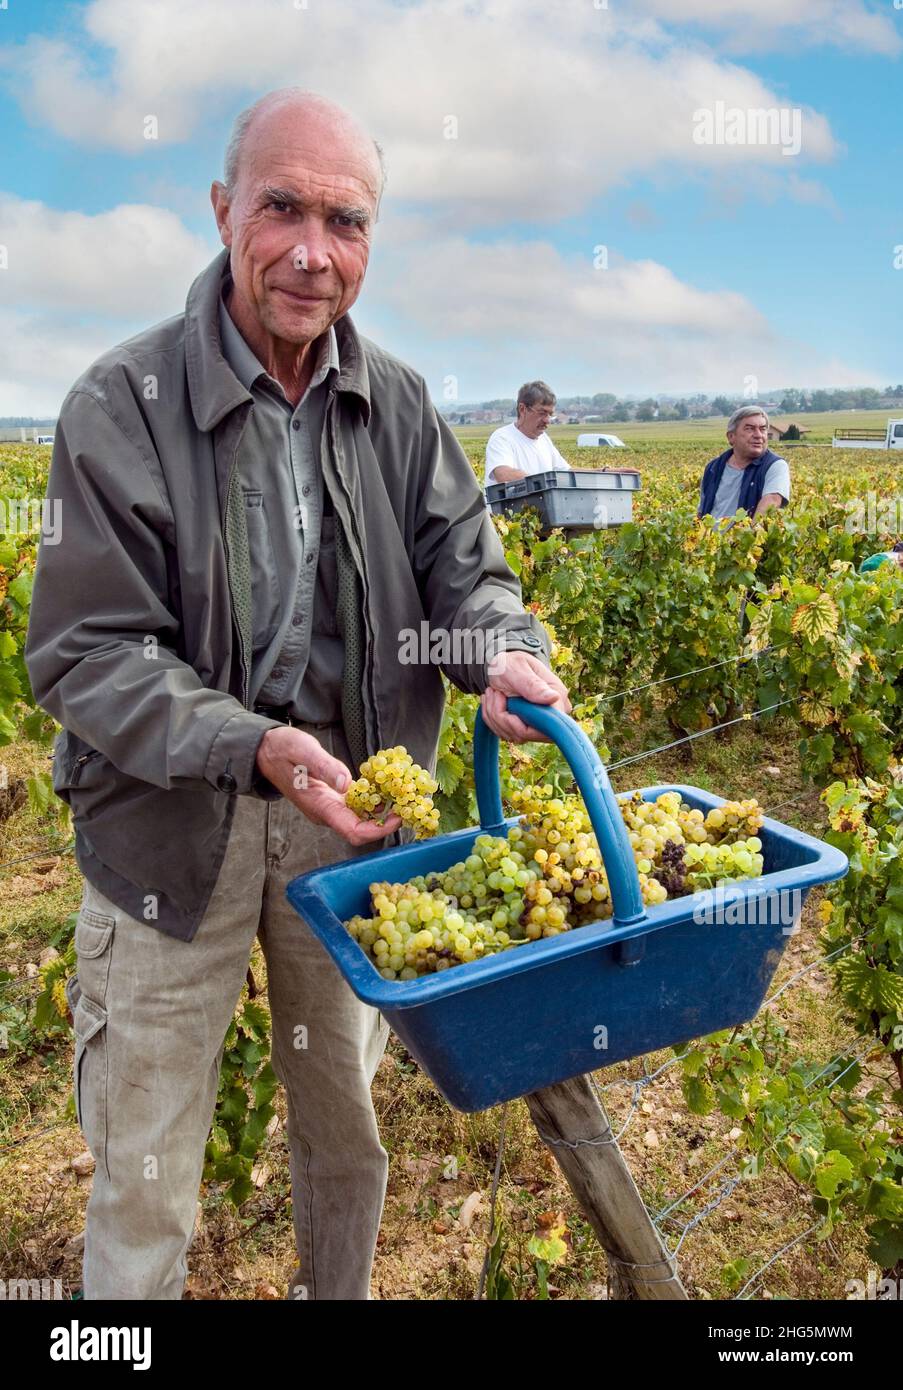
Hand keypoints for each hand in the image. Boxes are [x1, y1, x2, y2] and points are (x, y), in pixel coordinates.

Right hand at [256, 726, 401, 846]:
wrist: (266, 750)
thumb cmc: (283, 749)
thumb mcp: (303, 750)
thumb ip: (325, 766)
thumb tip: (347, 783)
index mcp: (321, 807)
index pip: (354, 832)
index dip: (379, 829)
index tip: (398, 816)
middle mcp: (328, 812)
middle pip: (363, 828)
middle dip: (387, 820)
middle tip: (409, 802)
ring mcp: (331, 806)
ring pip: (362, 817)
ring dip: (384, 809)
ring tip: (404, 792)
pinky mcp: (334, 797)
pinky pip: (358, 804)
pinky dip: (375, 798)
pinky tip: (387, 784)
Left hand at [481, 650, 571, 743]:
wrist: (500, 667)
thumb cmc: (510, 664)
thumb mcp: (517, 669)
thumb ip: (532, 684)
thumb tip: (553, 698)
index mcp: (557, 697)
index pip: (548, 726)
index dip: (522, 725)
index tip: (504, 705)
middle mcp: (552, 714)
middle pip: (528, 733)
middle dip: (503, 718)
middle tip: (494, 693)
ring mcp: (539, 723)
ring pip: (515, 735)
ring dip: (495, 716)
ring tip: (492, 693)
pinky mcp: (526, 728)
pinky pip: (507, 734)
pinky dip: (493, 720)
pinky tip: (492, 702)